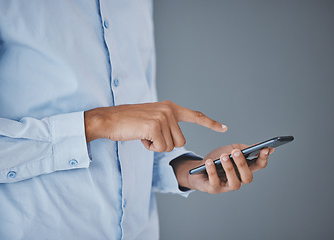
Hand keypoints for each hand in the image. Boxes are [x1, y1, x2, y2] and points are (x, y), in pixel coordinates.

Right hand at [84, 100, 226, 151]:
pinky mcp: (154, 126)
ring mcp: (162, 117)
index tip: (224, 128)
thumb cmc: (129, 122)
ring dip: (157, 146)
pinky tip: (140, 137)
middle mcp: (169, 110)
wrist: (109, 119)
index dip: (210, 123)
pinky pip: (160, 148)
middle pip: (181, 141)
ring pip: (171, 146)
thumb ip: (167, 124)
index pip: (195, 115)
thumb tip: (177, 141)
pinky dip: (150, 148)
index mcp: (170, 107)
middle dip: (166, 144)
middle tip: (149, 135)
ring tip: (144, 134)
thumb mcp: (152, 118)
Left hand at [171, 144, 273, 193]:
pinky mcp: (214, 188)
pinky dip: (212, 171)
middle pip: (248, 177)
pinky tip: (209, 162)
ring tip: (223, 156)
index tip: (265, 149)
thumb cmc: (217, 159)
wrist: (198, 168)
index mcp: (245, 169)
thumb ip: (243, 148)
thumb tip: (261, 146)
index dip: (263, 158)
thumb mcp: (230, 150)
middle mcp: (239, 180)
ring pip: (234, 183)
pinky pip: (215, 182)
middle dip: (242, 164)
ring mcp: (227, 186)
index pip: (259, 166)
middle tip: (236, 152)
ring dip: (229, 168)